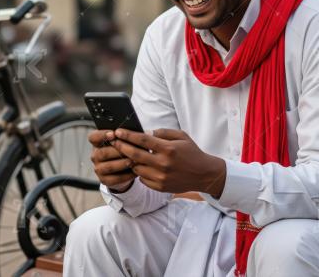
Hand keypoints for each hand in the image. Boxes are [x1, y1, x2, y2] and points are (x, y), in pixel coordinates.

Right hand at [88, 129, 135, 191]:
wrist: (125, 169)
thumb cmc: (125, 150)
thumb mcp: (124, 141)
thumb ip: (127, 136)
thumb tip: (137, 133)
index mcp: (98, 143)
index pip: (93, 137)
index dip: (102, 135)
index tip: (114, 134)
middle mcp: (95, 155)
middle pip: (102, 152)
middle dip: (118, 151)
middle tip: (130, 149)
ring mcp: (98, 168)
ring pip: (109, 166)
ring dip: (122, 163)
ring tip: (134, 161)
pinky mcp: (104, 180)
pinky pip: (115, 178)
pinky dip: (126, 175)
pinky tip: (135, 171)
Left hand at [111, 128, 225, 196]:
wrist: (204, 174)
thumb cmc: (191, 152)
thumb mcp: (181, 136)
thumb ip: (163, 132)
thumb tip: (146, 132)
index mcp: (168, 149)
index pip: (142, 140)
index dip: (128, 135)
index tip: (118, 131)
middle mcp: (163, 164)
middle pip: (135, 155)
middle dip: (121, 147)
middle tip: (114, 142)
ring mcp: (161, 177)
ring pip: (136, 168)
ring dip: (130, 161)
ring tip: (127, 155)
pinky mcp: (160, 187)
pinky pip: (142, 179)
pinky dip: (139, 172)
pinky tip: (140, 166)